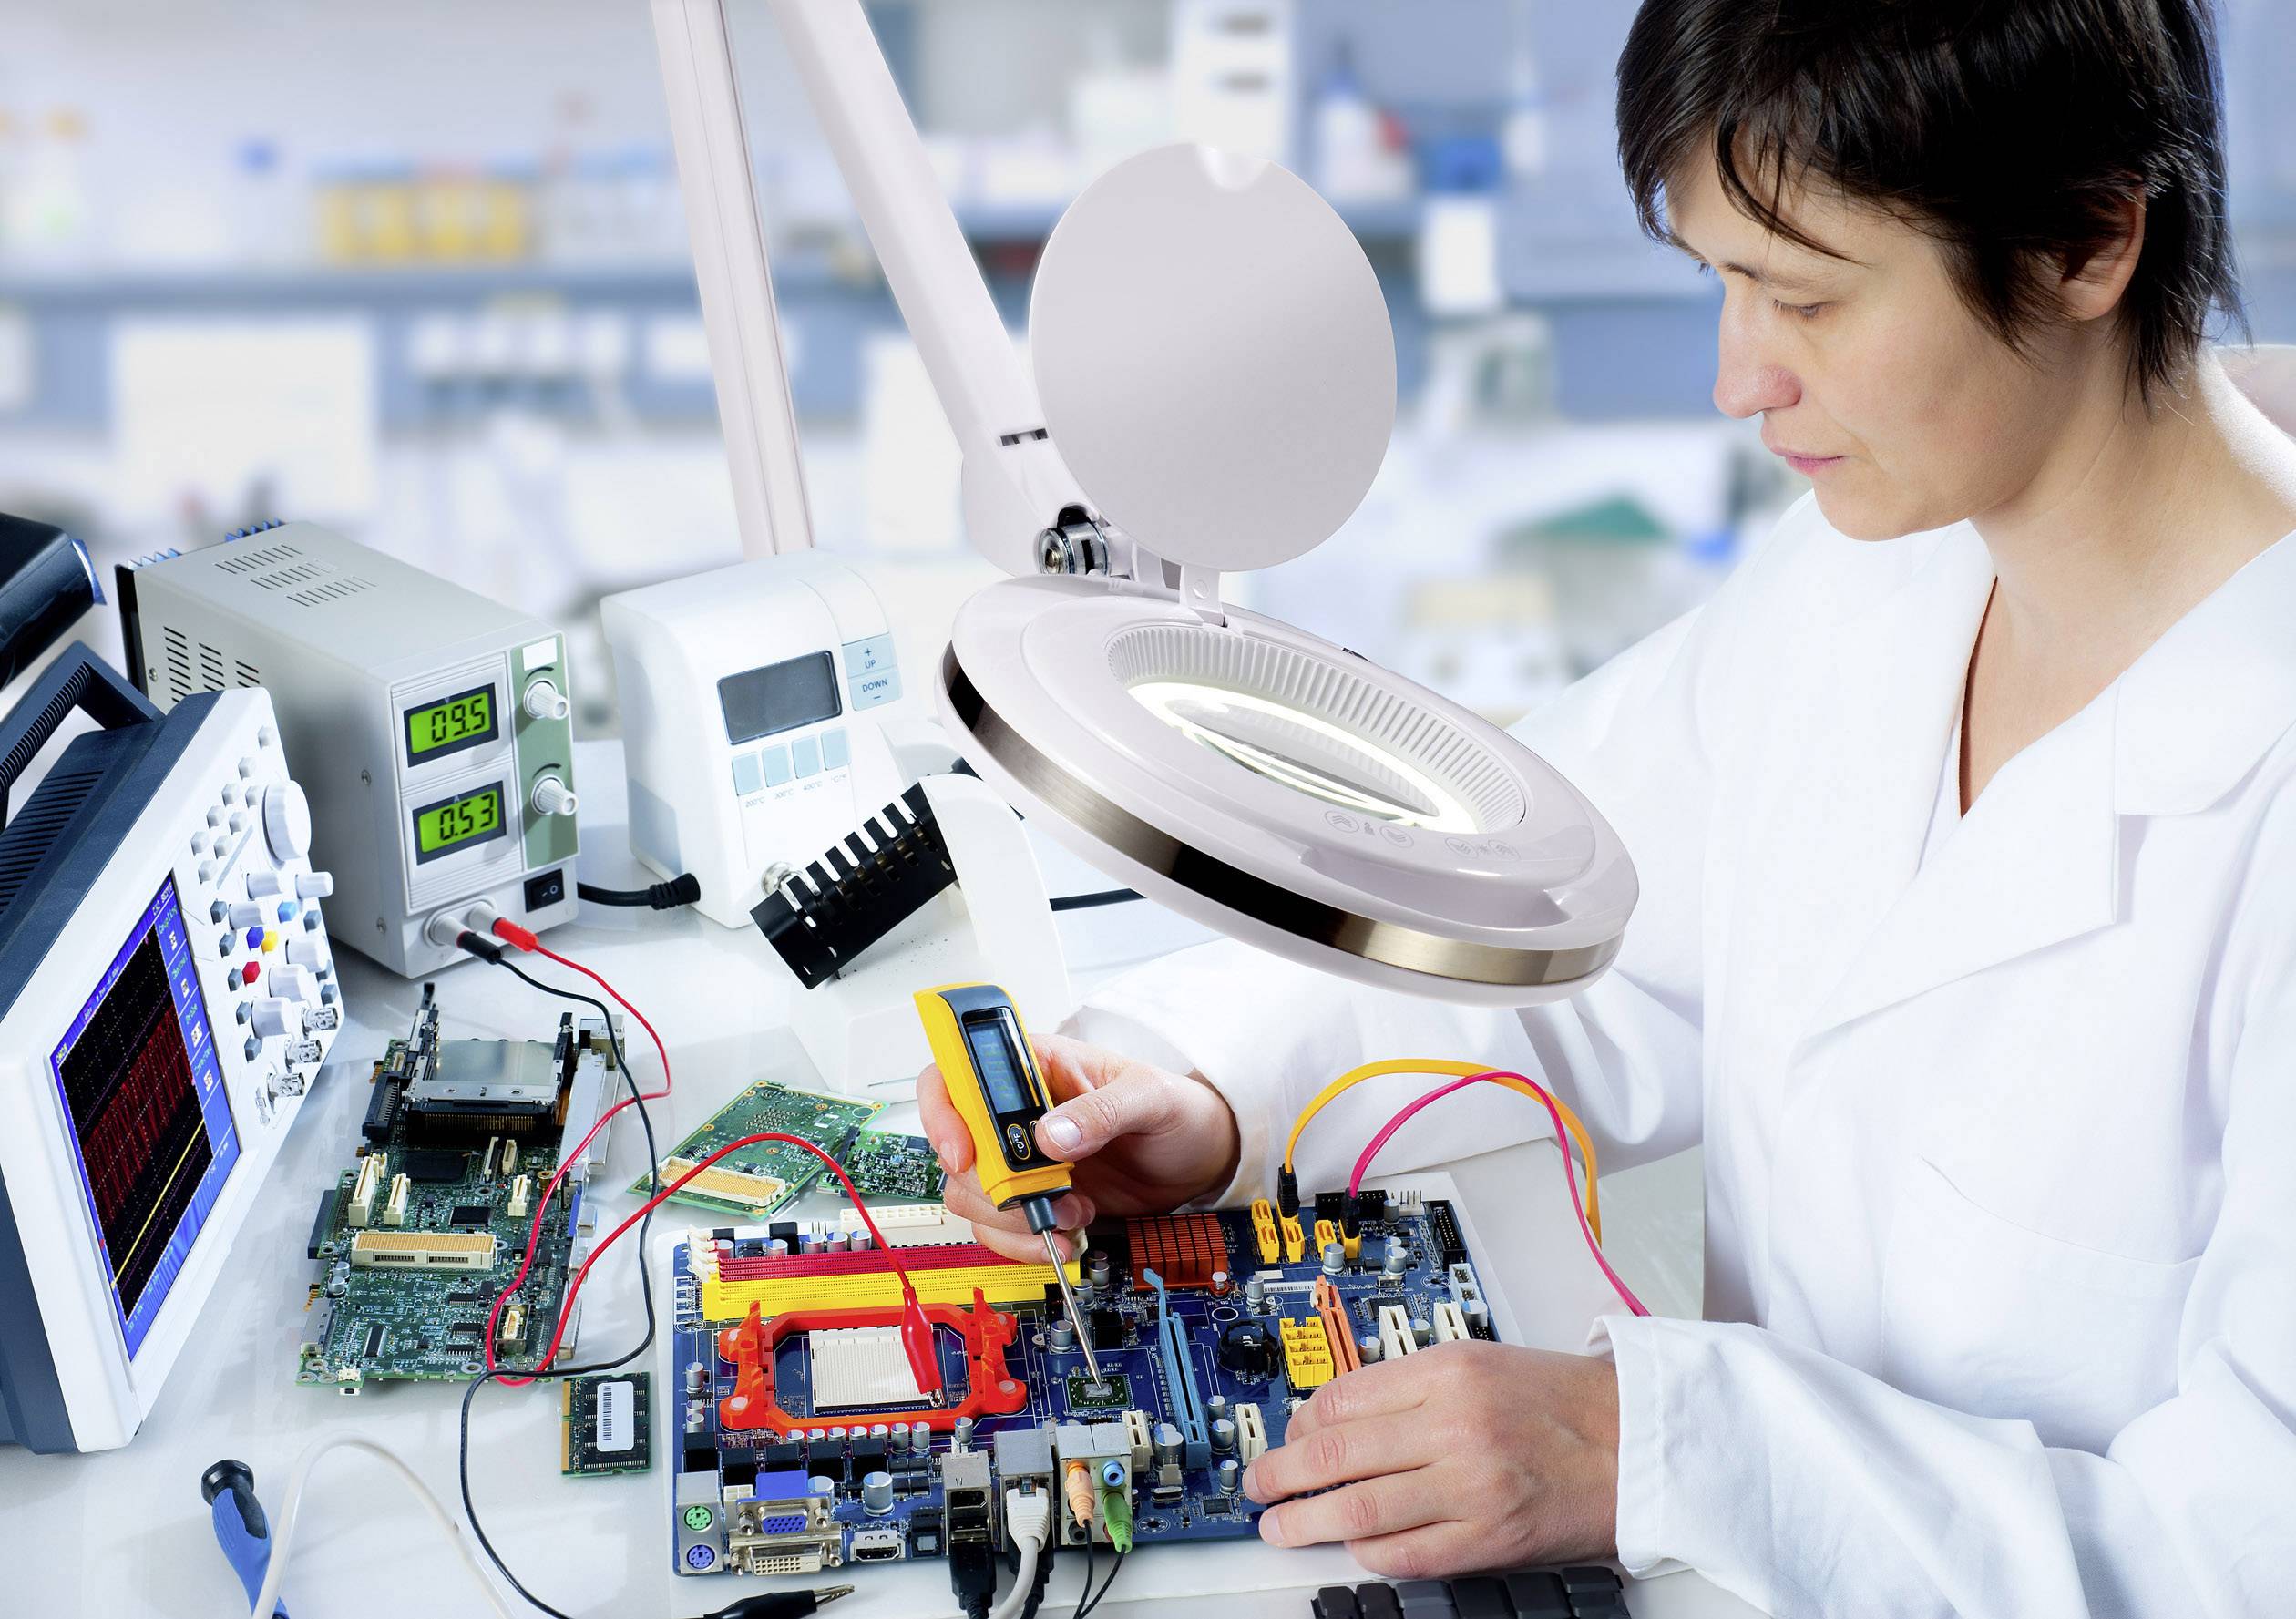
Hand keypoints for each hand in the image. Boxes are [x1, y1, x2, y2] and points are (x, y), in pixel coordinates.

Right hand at [916, 1032, 1241, 1262]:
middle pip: (958, 1148)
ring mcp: (1023, 1160)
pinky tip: (1070, 1230)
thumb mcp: (1151, 1097)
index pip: (956, 1075)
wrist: (1201, 1157)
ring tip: (1072, 1212)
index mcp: (1034, 1066)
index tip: (964, 1154)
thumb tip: (1051, 1135)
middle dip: (995, 1184)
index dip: (944, 1113)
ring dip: (1014, 1217)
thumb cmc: (1178, 1110)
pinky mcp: (1036, 1198)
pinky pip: (1000, 1228)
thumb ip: (1102, 1110)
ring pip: (972, 1194)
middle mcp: (1017, 1114)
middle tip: (1044, 1194)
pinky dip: (1027, 1241)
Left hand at [1243, 1340, 1619, 1577]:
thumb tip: (1336, 1415)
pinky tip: (1350, 1548)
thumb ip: (1409, 1385)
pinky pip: (1404, 1553)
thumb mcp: (1479, 1361)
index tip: (1283, 1438)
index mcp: (1447, 1371)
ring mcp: (1470, 1486)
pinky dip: (1366, 1553)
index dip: (1297, 1424)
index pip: (1341, 1398)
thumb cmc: (1560, 1402)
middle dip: (1280, 1474)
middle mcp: (1454, 1424)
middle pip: (1336, 1453)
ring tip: (1280, 1526)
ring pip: (1358, 1509)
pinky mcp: (1488, 1538)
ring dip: (1304, 1522)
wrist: (1632, 1440)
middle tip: (1258, 1485)